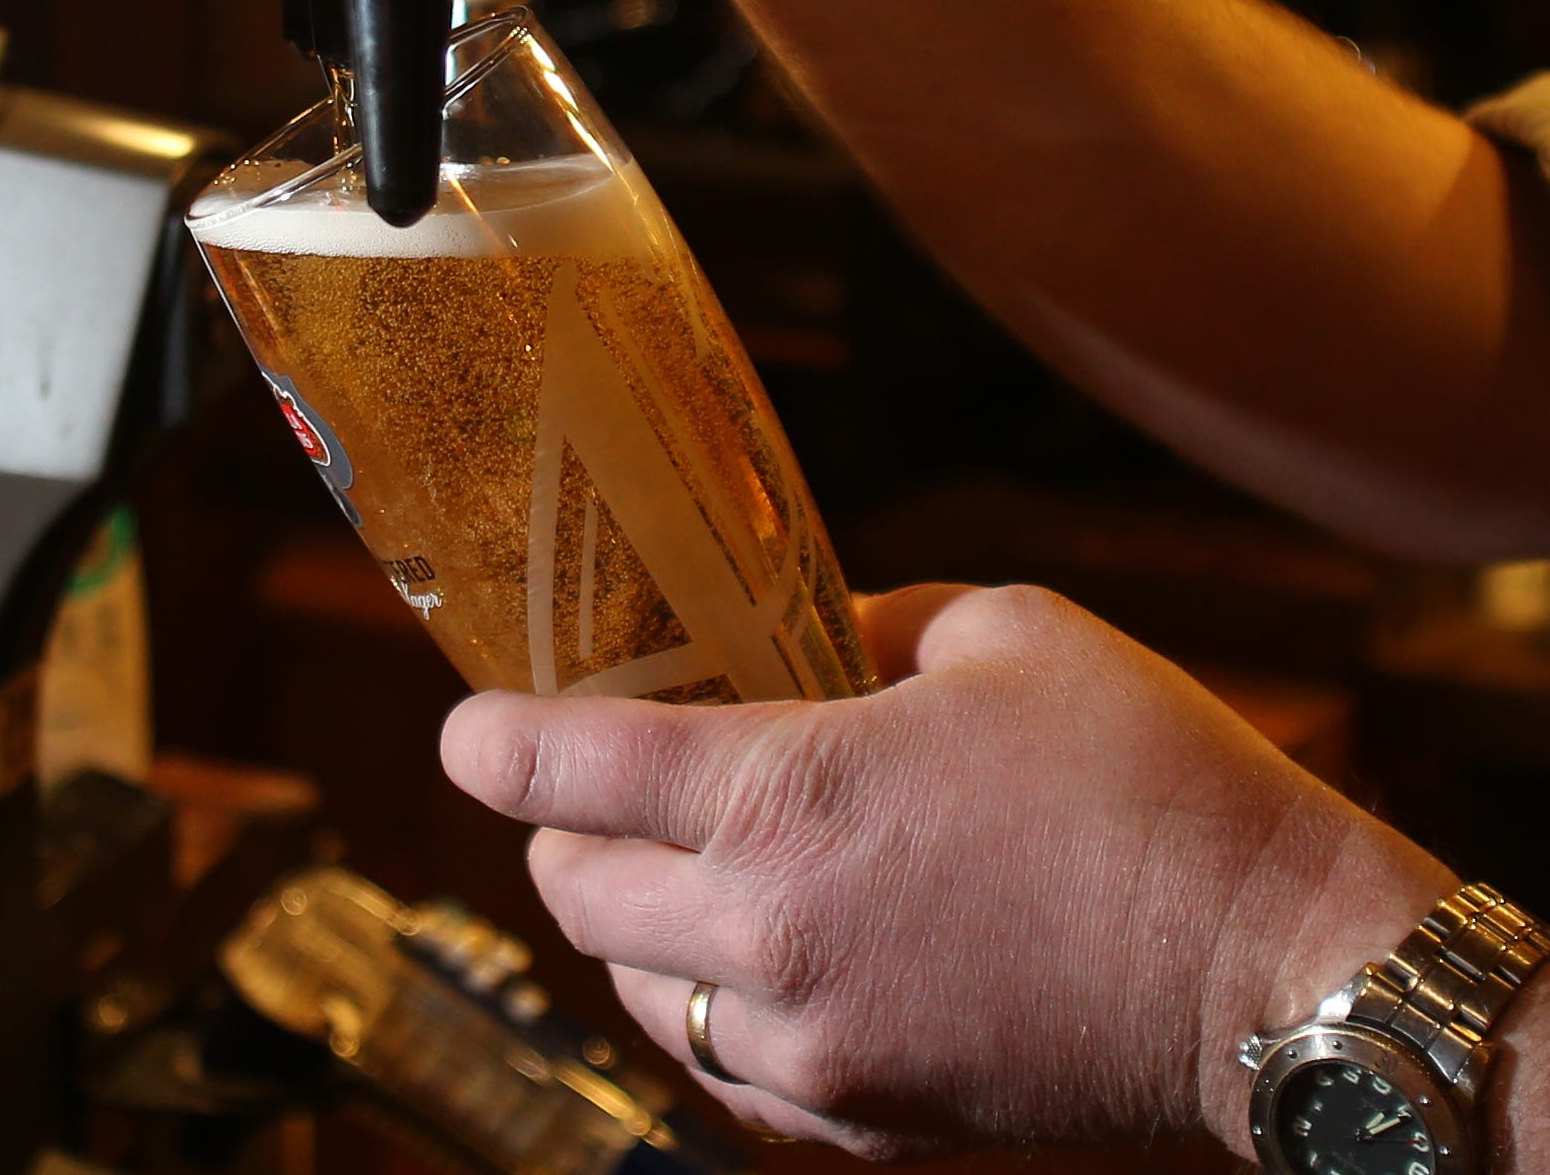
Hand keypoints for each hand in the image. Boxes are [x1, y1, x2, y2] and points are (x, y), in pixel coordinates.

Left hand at [440, 584, 1453, 1159]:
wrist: (1274, 971)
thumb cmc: (1149, 781)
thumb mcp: (1004, 635)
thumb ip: (862, 627)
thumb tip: (797, 642)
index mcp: (784, 798)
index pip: (559, 773)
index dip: (489, 741)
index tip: (471, 729)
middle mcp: (766, 936)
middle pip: (566, 891)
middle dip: (563, 831)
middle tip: (611, 786)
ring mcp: (808, 1046)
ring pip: (631, 989)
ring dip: (632, 923)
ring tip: (694, 870)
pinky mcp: (859, 1117)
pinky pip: (717, 1069)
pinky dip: (704, 1008)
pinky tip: (758, 959)